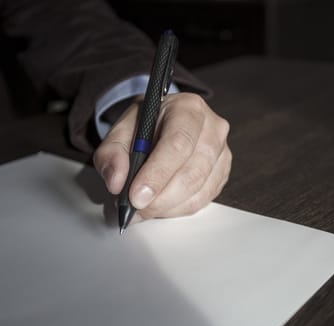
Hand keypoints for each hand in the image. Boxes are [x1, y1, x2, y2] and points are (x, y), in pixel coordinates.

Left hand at [93, 92, 231, 221]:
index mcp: (188, 108)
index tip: (136, 196)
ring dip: (165, 207)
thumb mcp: (119, 131)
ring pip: (197, 191)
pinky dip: (176, 209)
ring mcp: (222, 152)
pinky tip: (159, 205)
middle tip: (134, 207)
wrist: (163, 124)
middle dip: (159, 198)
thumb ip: (111, 154)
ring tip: (141, 208)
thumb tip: (117, 182)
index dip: (157, 174)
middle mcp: (212, 128)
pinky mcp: (222, 174)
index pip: (178, 143)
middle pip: (191, 172)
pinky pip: (201, 201)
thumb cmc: (145, 126)